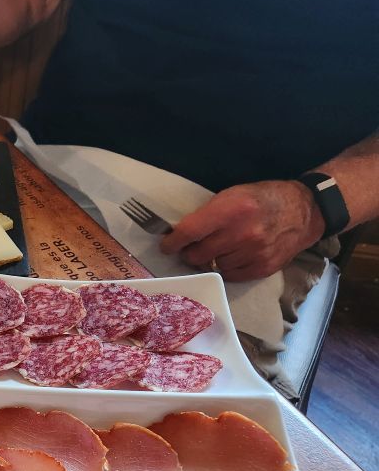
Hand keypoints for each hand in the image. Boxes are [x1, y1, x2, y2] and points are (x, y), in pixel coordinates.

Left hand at [159, 181, 325, 280]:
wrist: (304, 211)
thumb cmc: (262, 198)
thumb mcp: (233, 194)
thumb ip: (207, 214)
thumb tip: (180, 233)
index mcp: (231, 210)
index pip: (189, 232)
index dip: (172, 242)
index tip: (166, 245)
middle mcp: (242, 233)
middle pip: (197, 254)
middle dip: (190, 253)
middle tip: (191, 248)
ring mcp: (253, 253)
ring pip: (213, 267)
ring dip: (210, 260)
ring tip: (218, 248)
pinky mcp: (262, 268)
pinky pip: (230, 276)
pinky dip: (226, 268)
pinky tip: (232, 256)